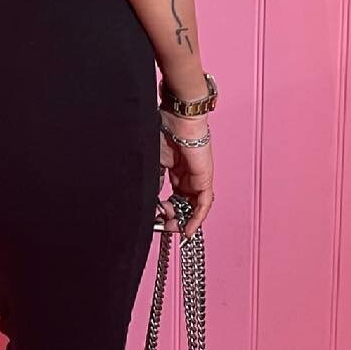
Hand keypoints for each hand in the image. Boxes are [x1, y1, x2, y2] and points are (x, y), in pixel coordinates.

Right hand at [159, 109, 212, 240]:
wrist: (178, 120)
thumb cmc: (164, 133)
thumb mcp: (153, 162)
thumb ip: (152, 182)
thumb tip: (145, 200)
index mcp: (174, 171)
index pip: (171, 197)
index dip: (163, 211)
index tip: (154, 219)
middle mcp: (186, 177)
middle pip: (182, 205)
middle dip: (171, 218)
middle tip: (161, 225)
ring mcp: (197, 179)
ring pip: (192, 207)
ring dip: (182, 220)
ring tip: (170, 227)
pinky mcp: (205, 180)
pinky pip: (203, 205)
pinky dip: (196, 219)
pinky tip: (187, 229)